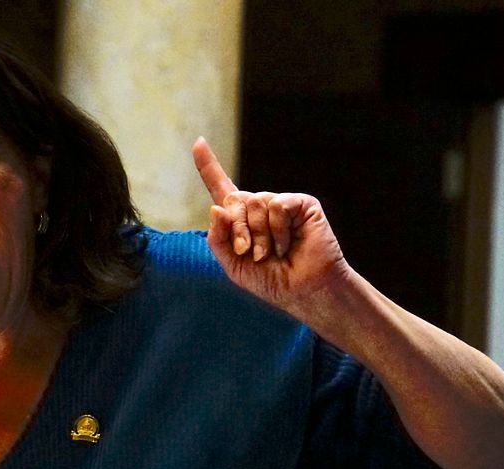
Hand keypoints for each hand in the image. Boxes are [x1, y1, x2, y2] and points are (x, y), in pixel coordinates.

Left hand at [191, 137, 351, 318]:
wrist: (304, 292)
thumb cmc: (271, 281)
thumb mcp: (233, 265)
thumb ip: (218, 239)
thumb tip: (216, 207)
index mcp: (241, 220)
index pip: (221, 188)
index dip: (208, 166)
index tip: (198, 142)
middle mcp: (260, 207)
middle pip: (234, 200)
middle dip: (237, 230)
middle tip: (249, 253)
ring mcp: (280, 203)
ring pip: (255, 202)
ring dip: (259, 235)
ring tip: (272, 253)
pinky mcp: (301, 204)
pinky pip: (277, 205)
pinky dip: (278, 229)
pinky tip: (289, 244)